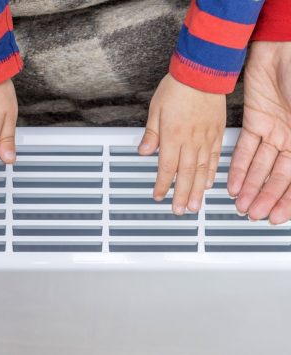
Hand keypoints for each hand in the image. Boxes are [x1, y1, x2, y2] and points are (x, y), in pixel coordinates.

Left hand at [138, 74, 225, 213]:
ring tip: (195, 205)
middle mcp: (190, 140)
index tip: (158, 196)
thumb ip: (150, 134)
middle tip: (180, 210)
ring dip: (197, 189)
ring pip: (201, 169)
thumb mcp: (155, 109)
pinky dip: (212, 172)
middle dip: (181, 195)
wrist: (201, 72)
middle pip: (185, 173)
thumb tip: (144, 151)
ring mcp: (205, 138)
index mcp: (172, 135)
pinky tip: (209, 183)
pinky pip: (215, 157)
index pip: (166, 167)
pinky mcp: (217, 133)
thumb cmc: (177, 88)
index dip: (162, 184)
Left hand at [228, 42, 290, 223]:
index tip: (275, 217)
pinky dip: (239, 167)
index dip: (287, 200)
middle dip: (265, 197)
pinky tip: (233, 182)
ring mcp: (274, 130)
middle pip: (277, 176)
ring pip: (260, 166)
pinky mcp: (255, 121)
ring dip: (250, 186)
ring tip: (240, 204)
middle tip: (252, 214)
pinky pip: (245, 149)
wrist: (283, 47)